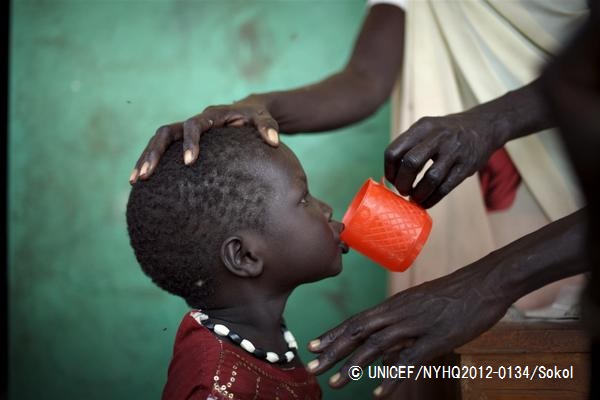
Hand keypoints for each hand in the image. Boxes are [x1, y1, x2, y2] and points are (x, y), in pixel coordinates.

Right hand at [129, 99, 279, 182]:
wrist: (249, 111)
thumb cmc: (257, 117)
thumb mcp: (265, 120)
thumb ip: (269, 128)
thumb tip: (274, 141)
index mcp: (212, 115)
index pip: (195, 125)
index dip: (191, 142)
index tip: (190, 162)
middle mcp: (195, 121)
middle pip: (166, 132)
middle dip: (155, 153)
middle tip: (146, 175)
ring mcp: (186, 130)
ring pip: (159, 140)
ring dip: (146, 158)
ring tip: (134, 180)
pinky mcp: (184, 141)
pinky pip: (163, 150)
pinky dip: (152, 162)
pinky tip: (142, 182)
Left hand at [306, 261, 511, 397]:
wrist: (484, 282)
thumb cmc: (453, 295)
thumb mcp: (420, 306)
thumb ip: (401, 327)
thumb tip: (385, 350)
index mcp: (394, 305)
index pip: (356, 320)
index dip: (333, 333)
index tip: (312, 345)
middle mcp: (398, 313)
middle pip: (358, 332)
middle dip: (332, 350)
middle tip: (311, 367)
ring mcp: (416, 325)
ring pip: (376, 346)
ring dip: (353, 365)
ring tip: (335, 383)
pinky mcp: (436, 339)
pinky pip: (409, 360)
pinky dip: (391, 377)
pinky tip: (378, 392)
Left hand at [384, 112, 502, 207]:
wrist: (484, 126)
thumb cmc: (447, 133)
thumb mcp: (427, 129)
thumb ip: (409, 146)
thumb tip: (390, 176)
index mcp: (422, 127)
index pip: (394, 150)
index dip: (389, 170)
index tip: (391, 180)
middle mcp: (437, 136)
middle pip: (410, 163)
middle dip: (402, 182)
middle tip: (403, 190)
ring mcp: (454, 151)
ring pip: (430, 178)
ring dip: (418, 193)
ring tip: (415, 198)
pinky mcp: (466, 166)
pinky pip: (445, 187)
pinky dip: (432, 198)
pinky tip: (426, 202)